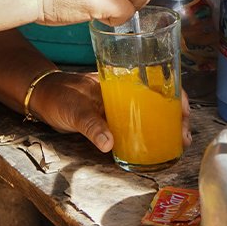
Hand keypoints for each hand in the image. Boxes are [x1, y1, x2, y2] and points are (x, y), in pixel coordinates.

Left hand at [27, 71, 193, 153]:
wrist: (41, 98)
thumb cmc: (58, 96)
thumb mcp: (74, 110)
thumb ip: (91, 126)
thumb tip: (109, 144)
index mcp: (120, 82)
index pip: (157, 82)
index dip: (175, 95)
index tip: (185, 111)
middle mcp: (124, 92)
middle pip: (160, 99)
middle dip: (178, 116)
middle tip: (185, 135)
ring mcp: (120, 105)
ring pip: (152, 112)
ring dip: (168, 125)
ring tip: (179, 142)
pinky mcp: (113, 119)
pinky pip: (139, 123)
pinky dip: (151, 132)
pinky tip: (158, 144)